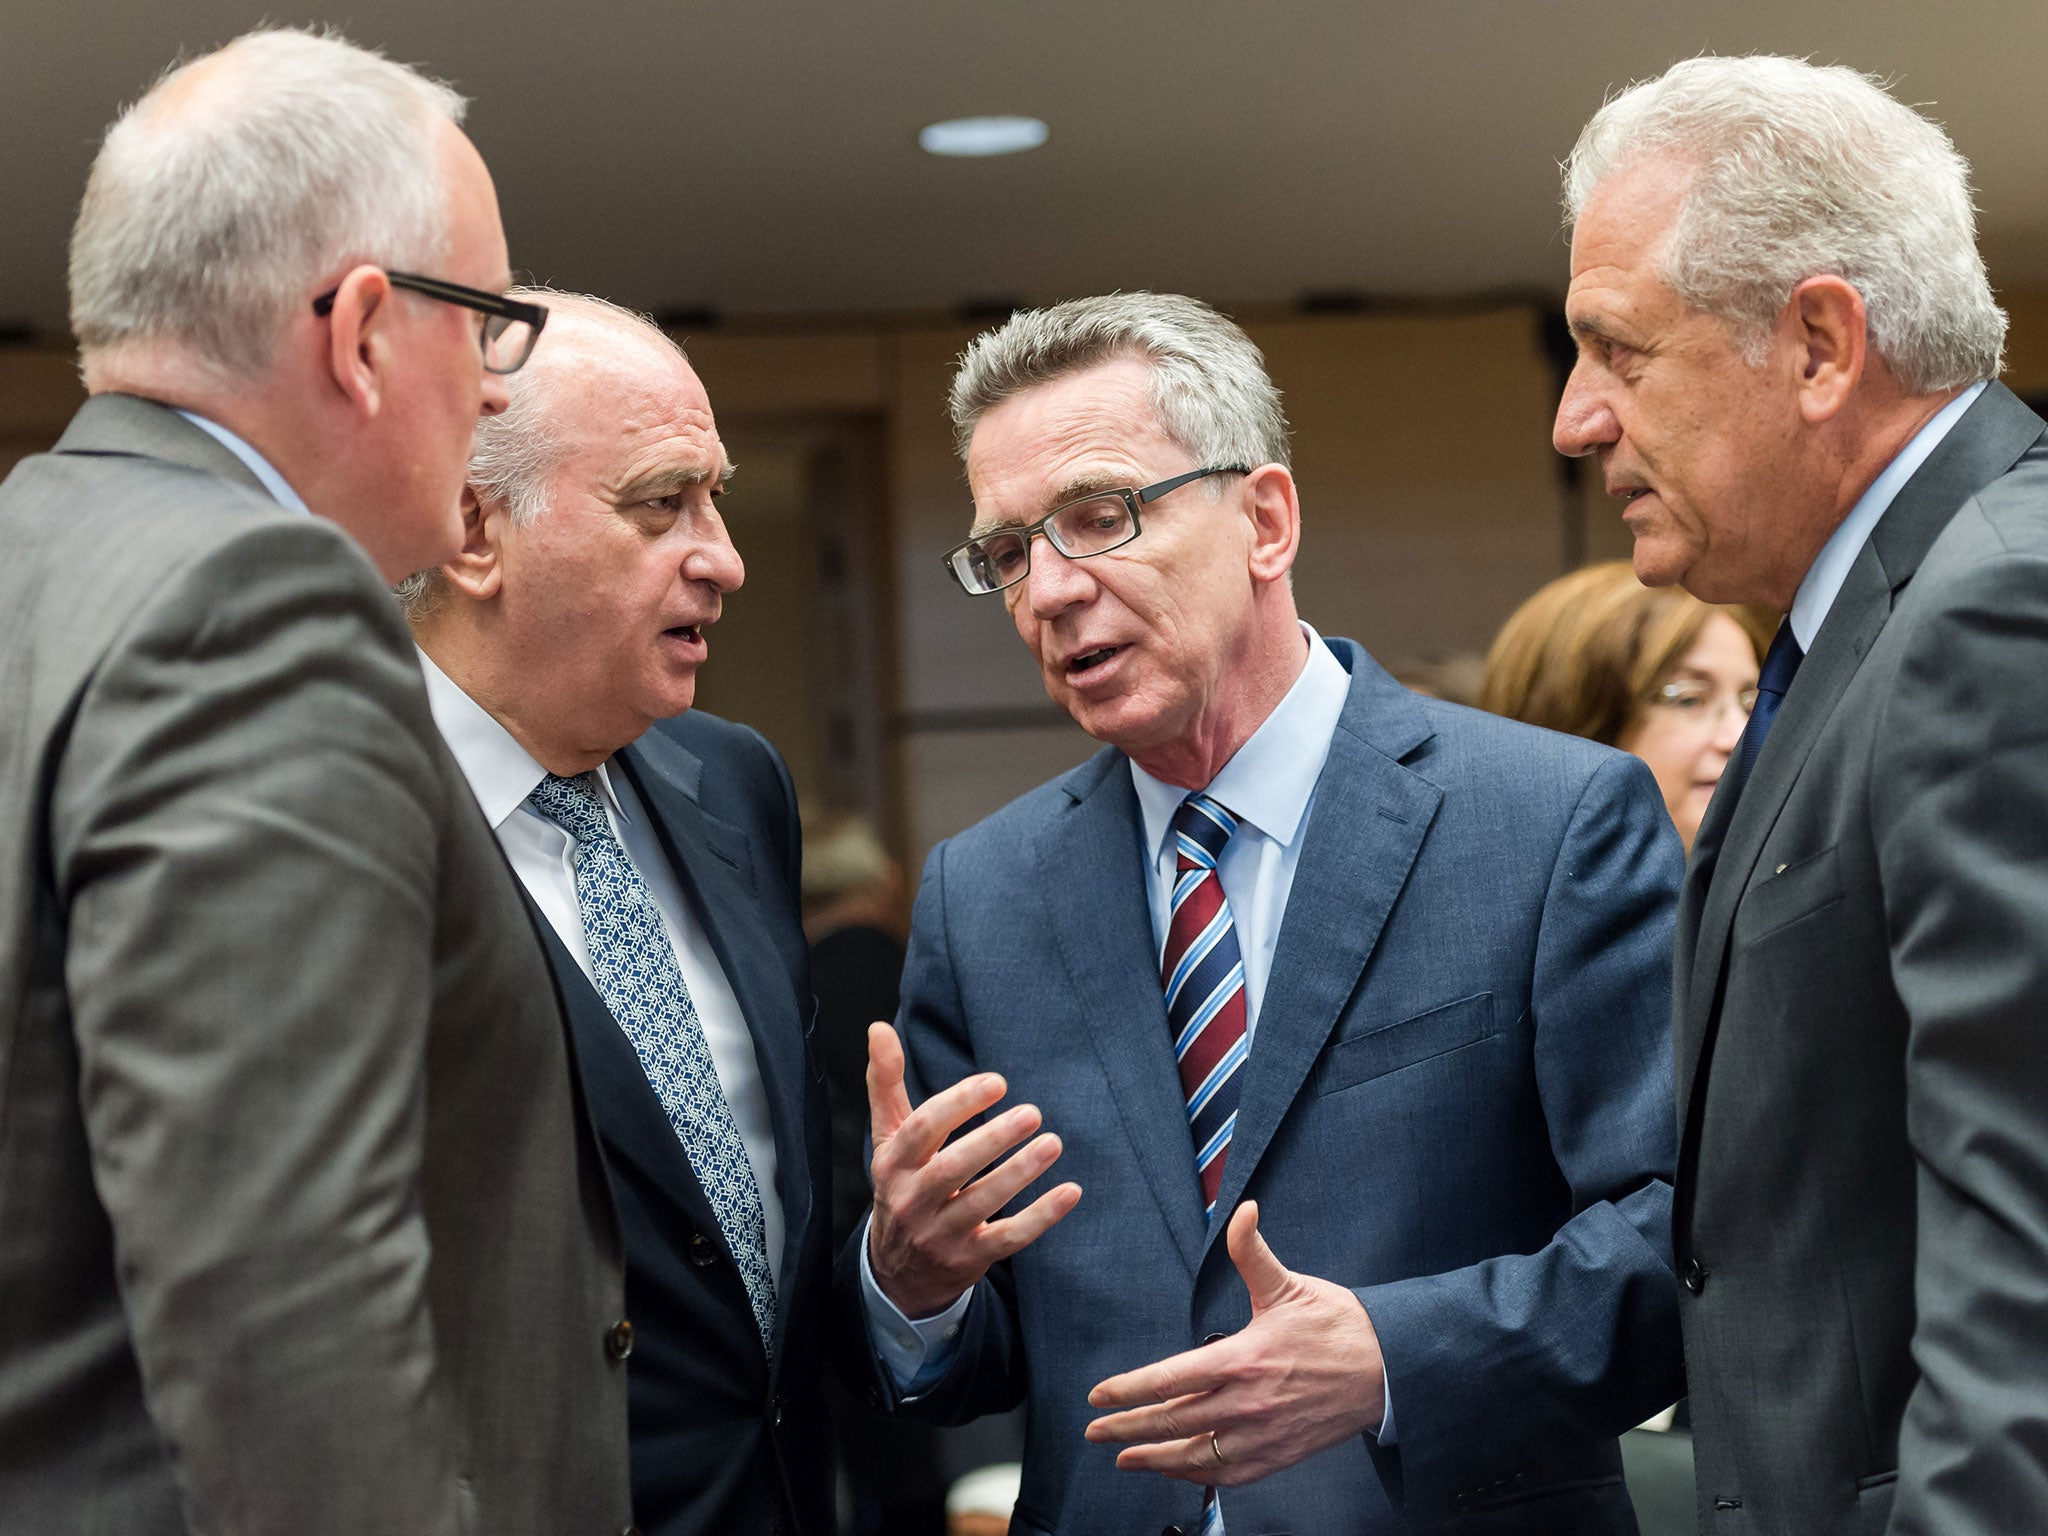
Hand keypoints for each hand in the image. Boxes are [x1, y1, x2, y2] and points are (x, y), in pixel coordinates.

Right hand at [865, 1022, 1081, 1317]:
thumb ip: (885, 1082)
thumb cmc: (903, 1183)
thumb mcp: (888, 1136)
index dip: (959, 1103)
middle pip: (951, 1168)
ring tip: (1053, 1143)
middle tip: (1033, 1112)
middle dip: (993, 1139)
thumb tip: (878, 1027)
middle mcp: (911, 1200)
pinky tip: (1070, 1191)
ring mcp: (940, 1234)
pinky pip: (1009, 1238)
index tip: (998, 1082)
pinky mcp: (969, 1259)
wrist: (899, 1271)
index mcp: (892, 1162)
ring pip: (982, 1203)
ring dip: (1020, 1172)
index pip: (922, 1129)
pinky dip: (1041, 1217)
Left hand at [1084, 1201, 1385, 1486]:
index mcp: (1243, 1358)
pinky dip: (1197, 1475)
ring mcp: (1263, 1435)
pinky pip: (1229, 1474)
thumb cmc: (1337, 1324)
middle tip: (1094, 1431)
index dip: (1128, 1390)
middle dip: (1126, 1428)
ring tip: (1124, 1458)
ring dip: (1154, 1458)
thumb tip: (1241, 1210)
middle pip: (1173, 1422)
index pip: (1170, 1379)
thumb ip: (1252, 1251)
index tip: (1098, 1397)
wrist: (1388, 1370)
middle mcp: (1247, 1403)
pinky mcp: (1279, 1456)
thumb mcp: (1289, 1285)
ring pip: (1195, 1455)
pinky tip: (1178, 1470)